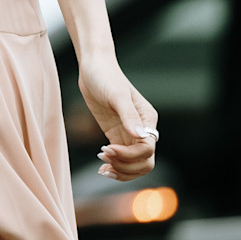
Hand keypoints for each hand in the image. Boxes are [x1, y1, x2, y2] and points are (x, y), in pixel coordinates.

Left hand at [77, 57, 158, 182]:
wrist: (93, 68)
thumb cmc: (106, 77)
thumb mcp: (116, 96)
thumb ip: (128, 115)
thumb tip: (140, 135)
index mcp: (148, 119)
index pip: (147, 149)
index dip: (129, 156)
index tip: (107, 149)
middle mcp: (142, 129)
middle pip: (145, 162)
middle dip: (126, 167)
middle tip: (105, 160)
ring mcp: (129, 134)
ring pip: (135, 164)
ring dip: (121, 171)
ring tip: (102, 168)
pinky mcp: (116, 135)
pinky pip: (122, 159)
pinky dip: (114, 166)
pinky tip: (101, 166)